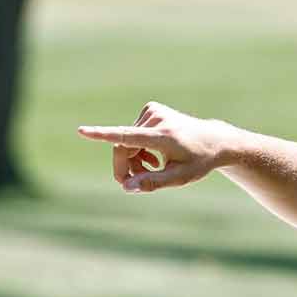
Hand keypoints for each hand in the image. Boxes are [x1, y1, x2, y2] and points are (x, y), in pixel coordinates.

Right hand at [76, 102, 232, 193]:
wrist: (214, 140)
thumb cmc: (198, 161)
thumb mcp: (179, 178)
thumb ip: (152, 183)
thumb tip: (126, 187)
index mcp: (162, 137)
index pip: (128, 137)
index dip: (103, 136)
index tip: (82, 131)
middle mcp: (156, 119)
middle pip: (122, 147)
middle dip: (124, 167)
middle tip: (135, 184)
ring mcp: (152, 111)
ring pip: (125, 141)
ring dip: (132, 159)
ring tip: (151, 168)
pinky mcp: (150, 109)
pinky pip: (131, 133)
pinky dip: (137, 147)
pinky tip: (153, 155)